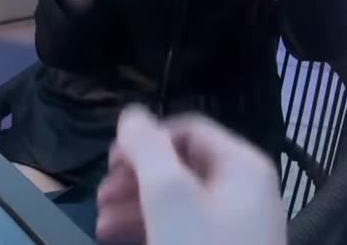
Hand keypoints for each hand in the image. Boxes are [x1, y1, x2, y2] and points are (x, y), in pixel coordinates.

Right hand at [96, 107, 285, 244]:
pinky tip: (119, 237)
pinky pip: (185, 228)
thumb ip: (147, 147)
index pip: (189, 129)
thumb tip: (131, 114)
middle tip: (101, 192)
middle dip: (137, 174)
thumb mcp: (168, 196)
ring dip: (137, 202)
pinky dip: (152, 227)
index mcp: (242, 166)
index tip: (111, 159)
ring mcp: (236, 228)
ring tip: (101, 220)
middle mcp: (244, 191)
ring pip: (180, 199)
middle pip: (182, 164)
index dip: (147, 138)